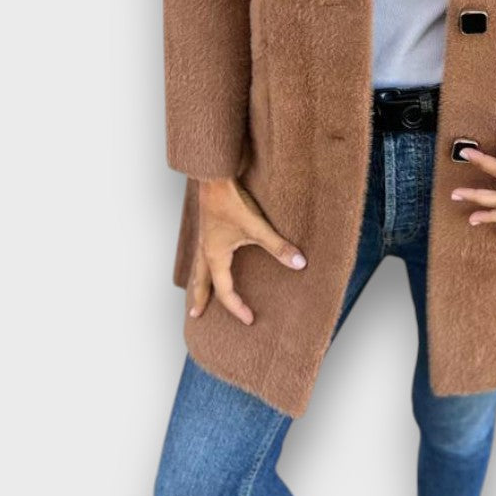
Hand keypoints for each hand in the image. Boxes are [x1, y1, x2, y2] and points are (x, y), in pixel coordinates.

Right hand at [188, 177, 306, 324]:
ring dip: (198, 282)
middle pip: (201, 282)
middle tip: (196, 315)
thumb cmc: (231, 201)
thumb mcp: (257, 226)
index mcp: (215, 257)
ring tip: (197, 291)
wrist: (214, 177)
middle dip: (200, 299)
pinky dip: (202, 264)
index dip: (238, 307)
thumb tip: (299, 263)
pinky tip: (209, 258)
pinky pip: (202, 253)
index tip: (250, 319)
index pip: (225, 292)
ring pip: (198, 267)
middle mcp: (205, 250)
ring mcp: (204, 238)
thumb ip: (278, 246)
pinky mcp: (208, 226)